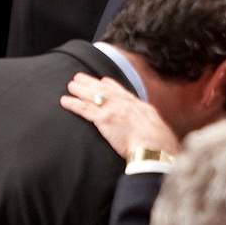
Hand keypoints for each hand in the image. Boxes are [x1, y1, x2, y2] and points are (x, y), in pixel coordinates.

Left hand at [59, 74, 179, 158]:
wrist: (155, 147)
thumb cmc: (160, 144)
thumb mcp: (158, 129)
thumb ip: (150, 126)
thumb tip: (153, 133)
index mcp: (138, 106)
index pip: (122, 92)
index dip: (111, 86)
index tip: (104, 80)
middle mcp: (124, 104)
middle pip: (104, 90)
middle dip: (91, 83)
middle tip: (81, 77)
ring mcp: (113, 110)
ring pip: (93, 96)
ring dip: (80, 90)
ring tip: (71, 85)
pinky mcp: (103, 119)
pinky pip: (84, 109)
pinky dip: (73, 104)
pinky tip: (65, 101)